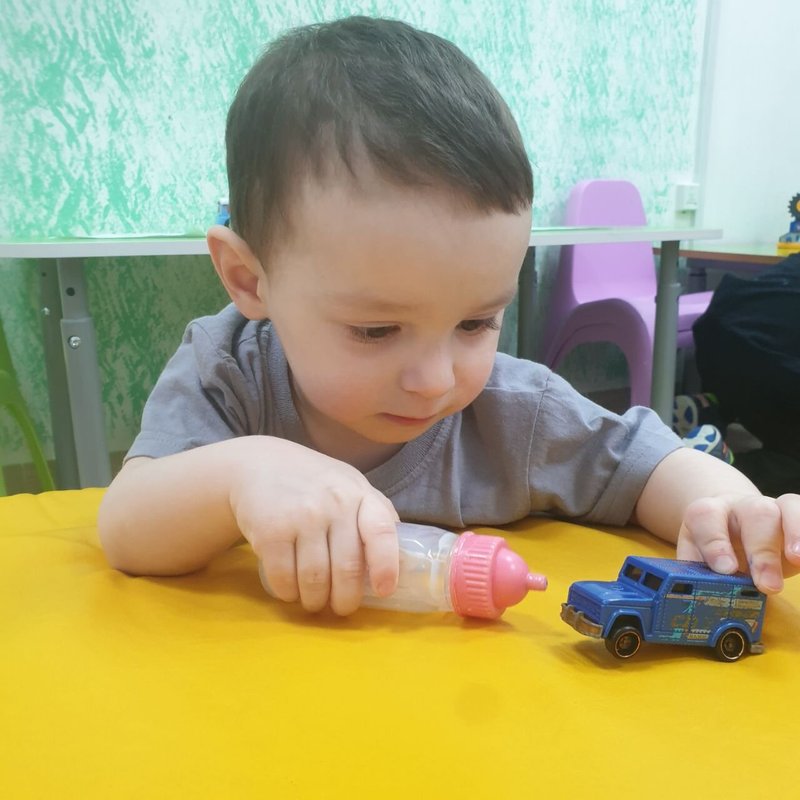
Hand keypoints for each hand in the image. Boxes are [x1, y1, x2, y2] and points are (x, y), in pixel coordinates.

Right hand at [230, 438, 398, 614]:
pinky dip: (289, 593)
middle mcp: (334, 504)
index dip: (386, 565)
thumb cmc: (312, 482)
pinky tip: (290, 589)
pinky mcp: (271, 532)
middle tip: (341, 607)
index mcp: (359, 494)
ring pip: (315, 580)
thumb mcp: (348, 485)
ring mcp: (301, 517)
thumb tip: (401, 555)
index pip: (381, 531)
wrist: (258, 464)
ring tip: (314, 601)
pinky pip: (284, 579)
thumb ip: (373, 514)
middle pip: (347, 569)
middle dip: (345, 599)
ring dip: (315, 601)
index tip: (385, 590)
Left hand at [677, 492, 799, 592]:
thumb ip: (696, 573)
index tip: (725, 569)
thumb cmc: (712, 547)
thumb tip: (695, 596)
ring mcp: (771, 508)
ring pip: (786, 508)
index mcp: (709, 512)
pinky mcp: (793, 516)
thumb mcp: (696, 557)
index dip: (715, 543)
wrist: (731, 526)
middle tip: (766, 585)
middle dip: (762, 551)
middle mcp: (742, 506)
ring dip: (795, 533)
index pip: (708, 517)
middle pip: (755, 514)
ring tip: (797, 560)